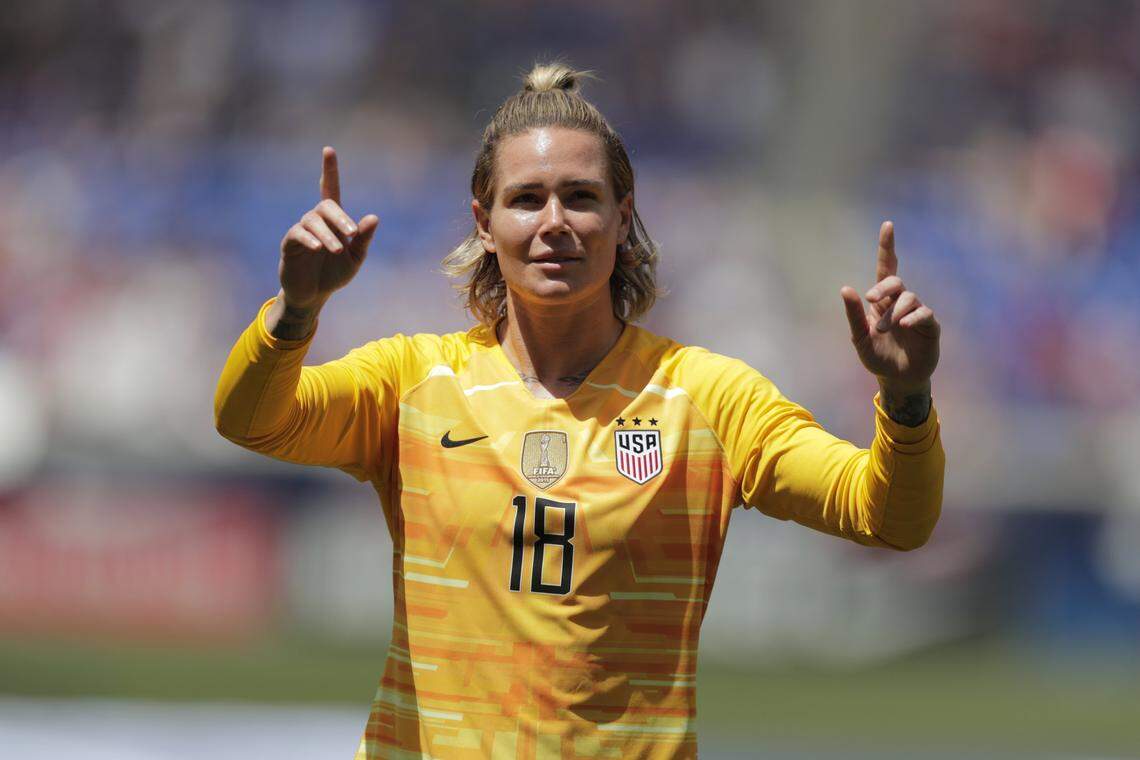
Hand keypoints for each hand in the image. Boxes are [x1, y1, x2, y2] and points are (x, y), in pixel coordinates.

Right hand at [279, 146, 378, 309]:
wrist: (314, 295)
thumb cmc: (334, 273)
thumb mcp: (355, 258)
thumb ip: (363, 239)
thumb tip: (374, 218)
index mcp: (334, 221)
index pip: (330, 189)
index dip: (329, 170)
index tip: (328, 150)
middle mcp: (316, 220)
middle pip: (326, 205)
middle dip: (340, 217)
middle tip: (351, 233)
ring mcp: (301, 230)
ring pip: (313, 222)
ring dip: (328, 235)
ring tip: (338, 249)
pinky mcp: (290, 244)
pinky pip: (298, 235)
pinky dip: (309, 239)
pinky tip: (318, 247)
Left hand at [840, 221, 939, 390]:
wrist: (897, 379)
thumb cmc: (877, 356)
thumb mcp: (860, 337)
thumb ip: (854, 315)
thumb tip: (846, 288)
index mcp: (882, 301)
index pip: (886, 268)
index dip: (887, 247)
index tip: (888, 225)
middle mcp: (900, 303)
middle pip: (895, 281)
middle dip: (883, 287)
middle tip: (871, 299)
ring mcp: (916, 313)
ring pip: (909, 297)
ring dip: (894, 312)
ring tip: (883, 330)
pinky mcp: (930, 326)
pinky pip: (925, 313)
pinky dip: (914, 316)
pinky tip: (905, 325)